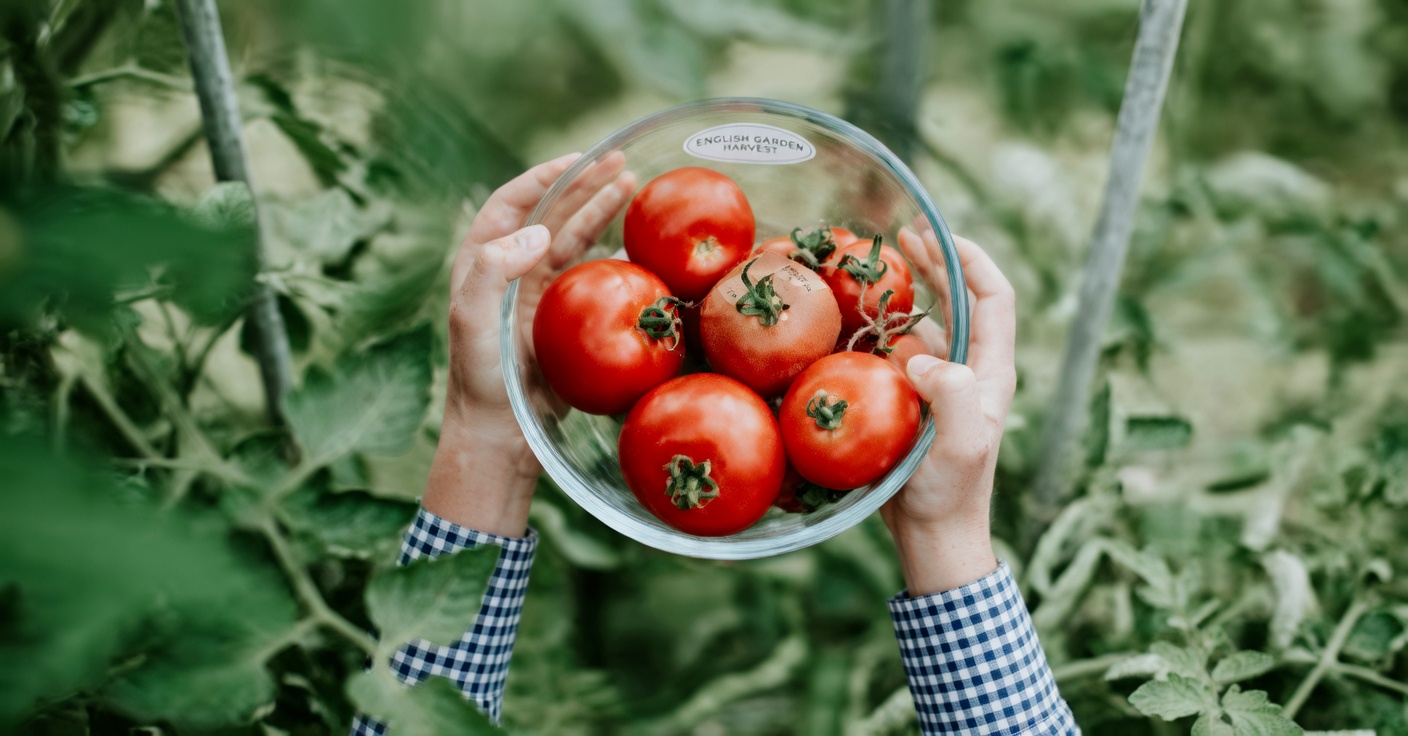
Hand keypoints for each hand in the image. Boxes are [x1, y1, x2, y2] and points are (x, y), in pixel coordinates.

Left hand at [425, 152, 636, 535]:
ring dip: (601, 212)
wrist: (500, 435)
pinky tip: (636, 245)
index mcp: (484, 263)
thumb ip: (492, 269)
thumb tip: (537, 231)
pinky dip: (614, 256)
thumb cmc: (480, 380)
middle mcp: (511, 272)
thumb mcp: (472, 320)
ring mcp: (539, 296)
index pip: (512, 205)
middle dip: (583, 185)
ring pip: (574, 240)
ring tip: (632, 187)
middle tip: (620, 163)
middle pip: (550, 215)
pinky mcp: (564, 321)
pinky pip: (592, 277)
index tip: (577, 160)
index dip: (543, 178)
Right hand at [881, 235, 1016, 594]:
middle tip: (900, 235)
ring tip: (874, 271)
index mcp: (992, 372)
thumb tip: (922, 356)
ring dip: (908, 292)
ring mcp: (944, 387)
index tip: (936, 233)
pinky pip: (901, 354)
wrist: (934, 537)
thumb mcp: (959, 445)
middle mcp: (973, 371)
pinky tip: (855, 323)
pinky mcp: (917, 403)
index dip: (971, 259)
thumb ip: (953, 394)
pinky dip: (883, 331)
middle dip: (936, 262)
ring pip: (930, 324)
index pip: (995, 298)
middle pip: (963, 300)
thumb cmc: (949, 494)